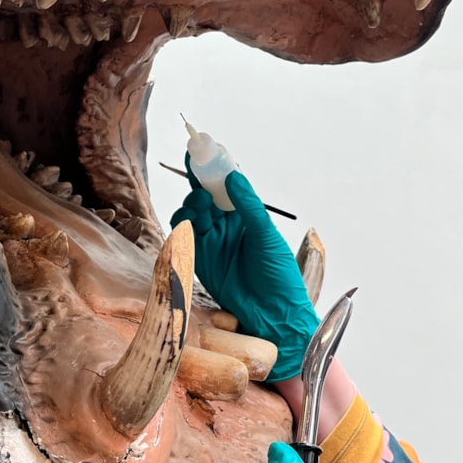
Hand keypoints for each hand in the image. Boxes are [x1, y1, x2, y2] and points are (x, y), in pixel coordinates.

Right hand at [171, 162, 317, 381]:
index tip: (202, 146)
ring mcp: (211, 242)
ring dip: (192, 203)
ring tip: (201, 202)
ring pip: (191, 213)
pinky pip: (185, 237)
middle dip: (198, 179)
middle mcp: (226, 224)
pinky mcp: (198, 261)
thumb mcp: (266, 236)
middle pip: (204, 193)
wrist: (274, 316)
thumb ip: (248, 206)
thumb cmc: (279, 276)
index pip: (226, 182)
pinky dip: (183, 225)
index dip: (214, 163)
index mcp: (246, 214)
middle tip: (196, 168)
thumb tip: (233, 175)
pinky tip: (190, 221)